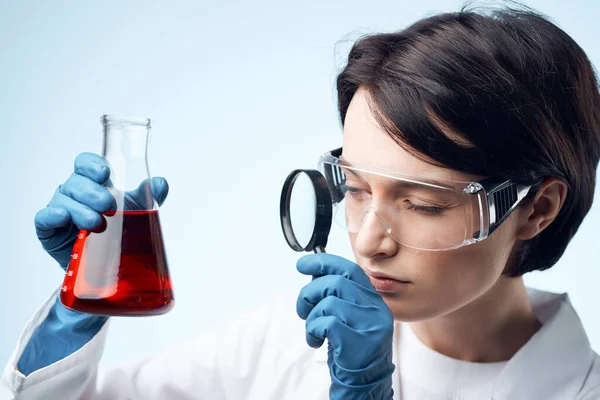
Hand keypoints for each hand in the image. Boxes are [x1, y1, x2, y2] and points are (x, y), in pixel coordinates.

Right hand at [34, 152, 168, 269]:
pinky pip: (44, 218)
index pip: (85, 164)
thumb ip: (148, 196)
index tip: (105, 173)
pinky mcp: (48, 229)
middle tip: (109, 206)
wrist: (103, 263)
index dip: (92, 164)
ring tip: (97, 223)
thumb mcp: (135, 211)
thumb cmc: (116, 228)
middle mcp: (73, 192)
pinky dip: (52, 216)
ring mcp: (59, 209)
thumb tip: (160, 183)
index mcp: (91, 182)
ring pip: (63, 200)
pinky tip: (63, 217)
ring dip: (80, 210)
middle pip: (76, 182)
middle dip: (92, 192)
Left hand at [296, 253, 394, 399]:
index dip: (323, 262)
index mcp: (373, 299)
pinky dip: (313, 330)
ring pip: (329, 302)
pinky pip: (327, 323)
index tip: (302, 264)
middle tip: (302, 310)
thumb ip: (337, 295)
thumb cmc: (351, 349)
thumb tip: (314, 273)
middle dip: (309, 293)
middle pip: (335, 283)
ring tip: (312, 331)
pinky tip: (316, 341)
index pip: (349, 269)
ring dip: (311, 317)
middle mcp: (376, 308)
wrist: (364, 383)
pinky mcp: (361, 342)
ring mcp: (371, 325)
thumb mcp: (347, 317)